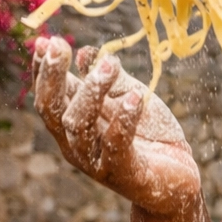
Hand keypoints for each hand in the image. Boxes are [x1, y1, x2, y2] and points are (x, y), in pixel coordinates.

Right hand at [31, 37, 201, 215]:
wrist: (178, 181)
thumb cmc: (150, 137)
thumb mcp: (128, 100)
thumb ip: (109, 79)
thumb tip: (85, 53)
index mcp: (72, 126)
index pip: (48, 96)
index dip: (43, 69)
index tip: (46, 40)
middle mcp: (76, 145)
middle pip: (52, 110)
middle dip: (52, 76)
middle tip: (60, 46)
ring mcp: (97, 161)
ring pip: (78, 125)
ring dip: (91, 91)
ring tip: (109, 65)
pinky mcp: (124, 173)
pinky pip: (116, 145)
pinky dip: (123, 120)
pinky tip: (133, 98)